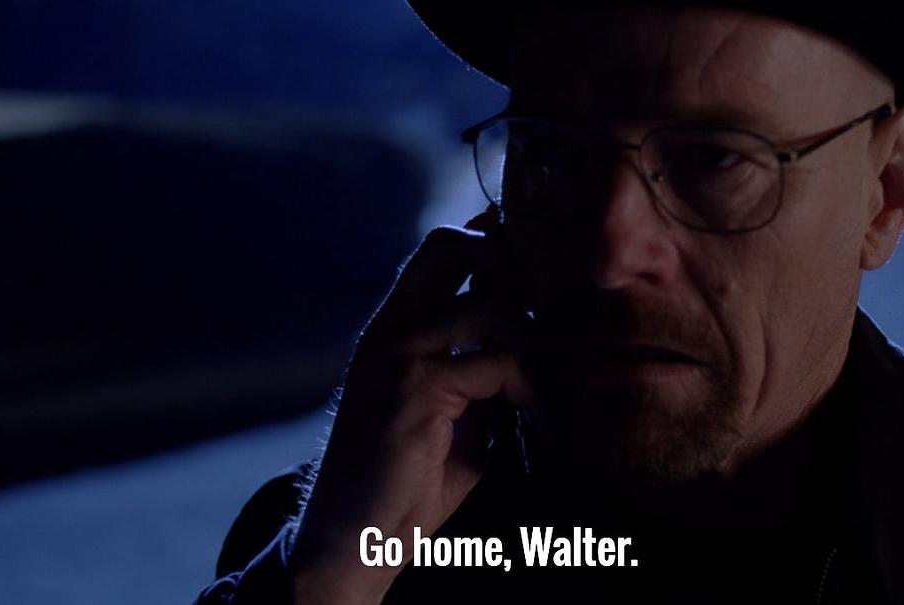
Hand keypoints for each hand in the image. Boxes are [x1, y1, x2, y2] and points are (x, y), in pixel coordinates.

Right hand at [289, 211, 534, 603]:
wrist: (358, 536)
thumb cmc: (407, 481)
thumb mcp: (452, 410)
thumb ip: (479, 367)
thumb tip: (530, 338)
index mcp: (394, 330)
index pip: (440, 250)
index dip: (491, 248)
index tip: (535, 280)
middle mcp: (390, 328)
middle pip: (450, 245)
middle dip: (506, 266)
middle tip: (544, 312)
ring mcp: (399, 350)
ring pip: (488, 306)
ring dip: (532, 345)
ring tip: (546, 394)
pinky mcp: (417, 384)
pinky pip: (498, 361)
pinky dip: (531, 390)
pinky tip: (540, 420)